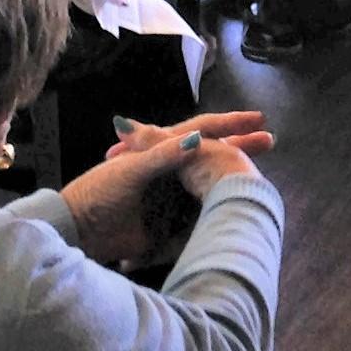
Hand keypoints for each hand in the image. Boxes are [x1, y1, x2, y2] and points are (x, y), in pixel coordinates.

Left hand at [66, 111, 275, 265]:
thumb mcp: (131, 171)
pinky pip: (199, 216)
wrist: (80, 231)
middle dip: (241, 148)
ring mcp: (172, 196)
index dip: (229, 123)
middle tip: (271, 140)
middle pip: (211, 156)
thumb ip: (162, 156)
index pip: (202, 131)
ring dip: (233, 181)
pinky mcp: (170, 223)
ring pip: (210, 185)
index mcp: (161, 151)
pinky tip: (240, 211)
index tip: (257, 118)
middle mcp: (171, 170)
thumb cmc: (99, 193)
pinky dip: (216, 212)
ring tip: (263, 179)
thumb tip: (196, 138)